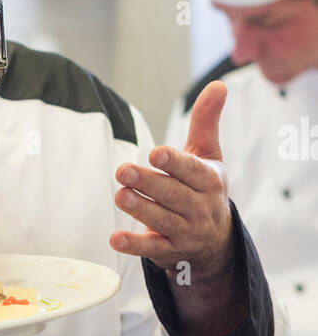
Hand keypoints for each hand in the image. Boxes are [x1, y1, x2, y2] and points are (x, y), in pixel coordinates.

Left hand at [110, 80, 233, 278]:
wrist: (216, 240)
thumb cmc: (204, 186)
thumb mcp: (209, 154)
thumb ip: (206, 120)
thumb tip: (218, 84)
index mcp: (210, 180)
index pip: (193, 171)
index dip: (175, 162)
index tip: (156, 153)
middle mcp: (200, 207)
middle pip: (173, 195)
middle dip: (148, 183)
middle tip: (122, 171)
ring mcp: (186, 232)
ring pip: (162, 221)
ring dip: (140, 210)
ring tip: (119, 195)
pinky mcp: (170, 251)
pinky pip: (152, 249)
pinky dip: (134, 245)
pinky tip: (115, 239)